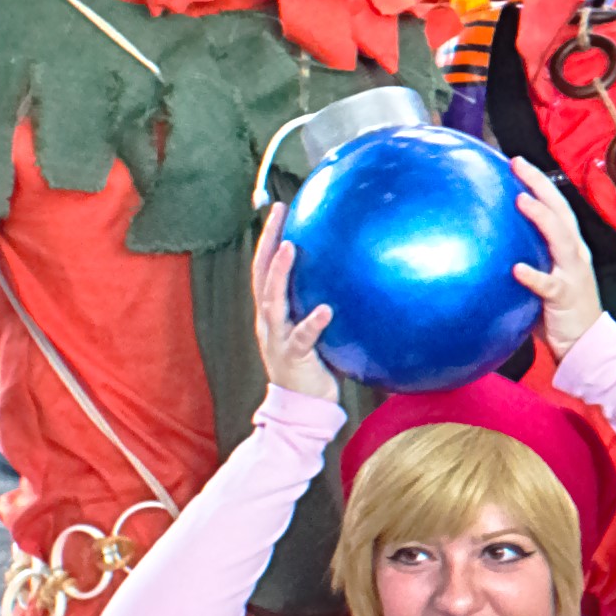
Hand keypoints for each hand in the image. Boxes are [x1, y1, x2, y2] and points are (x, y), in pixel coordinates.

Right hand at [248, 213, 334, 395]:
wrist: (302, 407)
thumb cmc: (315, 364)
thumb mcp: (316, 328)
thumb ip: (324, 301)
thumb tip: (354, 272)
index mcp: (273, 312)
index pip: (265, 268)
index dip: (269, 238)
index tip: (281, 208)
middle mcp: (269, 321)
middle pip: (261, 275)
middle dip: (267, 242)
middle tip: (279, 212)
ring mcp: (277, 339)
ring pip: (272, 301)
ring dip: (279, 274)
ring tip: (290, 248)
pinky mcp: (294, 358)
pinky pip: (302, 338)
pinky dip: (312, 323)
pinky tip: (326, 309)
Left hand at [510, 171, 606, 358]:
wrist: (588, 344)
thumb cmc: (561, 313)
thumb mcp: (547, 279)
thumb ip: (528, 261)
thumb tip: (489, 247)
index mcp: (571, 249)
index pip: (557, 207)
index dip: (540, 183)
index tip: (517, 163)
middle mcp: (575, 255)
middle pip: (561, 212)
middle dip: (540, 186)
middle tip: (517, 164)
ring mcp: (573, 275)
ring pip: (560, 240)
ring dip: (541, 219)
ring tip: (521, 201)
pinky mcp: (566, 298)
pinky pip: (549, 286)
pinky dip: (534, 276)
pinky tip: (516, 269)